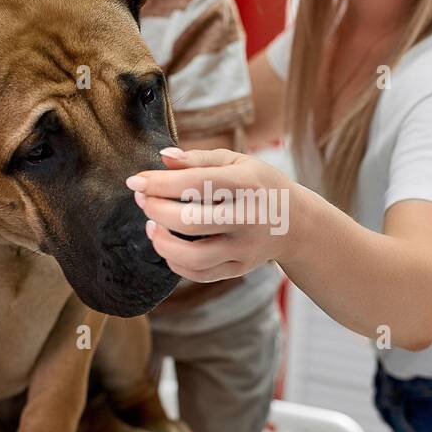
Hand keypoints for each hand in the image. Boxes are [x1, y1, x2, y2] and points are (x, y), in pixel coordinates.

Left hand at [125, 147, 298, 282]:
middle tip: (142, 200)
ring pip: (194, 256)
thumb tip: (162, 157)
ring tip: (151, 226)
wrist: (296, 223)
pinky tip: (167, 245)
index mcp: (247, 184)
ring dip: (162, 243)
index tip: (134, 181)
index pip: (196, 184)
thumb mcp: (236, 162)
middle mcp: (249, 218)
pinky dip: (175, 263)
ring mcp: (245, 248)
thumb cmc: (258, 185)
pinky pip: (200, 274)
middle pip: (191, 222)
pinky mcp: (240, 269)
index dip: (159, 184)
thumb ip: (198, 159)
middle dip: (156, 210)